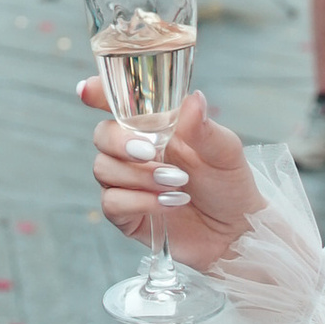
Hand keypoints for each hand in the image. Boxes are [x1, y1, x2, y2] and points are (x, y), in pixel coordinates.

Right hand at [79, 79, 256, 267]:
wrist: (236, 232)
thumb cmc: (230, 185)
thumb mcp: (225, 152)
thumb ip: (204, 129)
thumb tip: (194, 99)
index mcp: (155, 127)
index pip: (117, 104)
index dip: (98, 93)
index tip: (88, 91)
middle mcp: (135, 151)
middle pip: (101, 135)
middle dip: (121, 142)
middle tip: (152, 153)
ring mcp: (127, 182)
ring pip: (103, 168)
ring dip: (139, 175)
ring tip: (176, 184)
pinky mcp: (126, 213)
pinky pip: (112, 202)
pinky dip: (139, 202)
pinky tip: (168, 203)